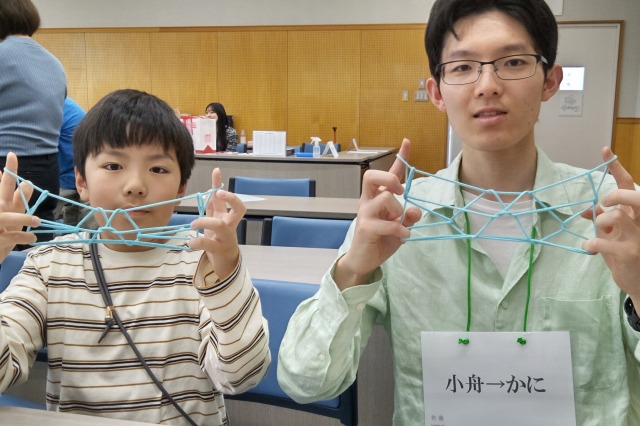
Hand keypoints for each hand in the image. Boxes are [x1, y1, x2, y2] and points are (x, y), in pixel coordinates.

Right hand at [0, 153, 39, 261]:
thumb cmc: (3, 233)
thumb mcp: (13, 215)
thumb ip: (20, 200)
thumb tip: (28, 182)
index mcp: (1, 204)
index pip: (5, 185)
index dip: (9, 171)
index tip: (13, 155)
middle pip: (2, 192)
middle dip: (8, 179)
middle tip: (13, 160)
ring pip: (7, 217)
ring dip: (22, 218)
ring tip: (38, 220)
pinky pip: (11, 237)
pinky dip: (23, 237)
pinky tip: (32, 238)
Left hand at [188, 168, 244, 279]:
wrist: (226, 261)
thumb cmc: (219, 239)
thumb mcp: (215, 222)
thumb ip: (212, 209)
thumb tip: (207, 192)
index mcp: (226, 216)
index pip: (225, 197)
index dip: (220, 184)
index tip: (216, 171)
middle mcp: (229, 225)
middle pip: (238, 209)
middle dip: (230, 199)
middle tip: (218, 194)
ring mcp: (226, 237)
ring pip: (220, 225)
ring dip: (204, 222)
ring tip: (193, 225)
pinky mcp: (220, 249)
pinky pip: (208, 243)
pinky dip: (197, 241)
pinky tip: (190, 242)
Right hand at [334, 138, 421, 289]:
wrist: (363, 261)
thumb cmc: (380, 240)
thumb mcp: (400, 226)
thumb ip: (408, 216)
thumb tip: (414, 210)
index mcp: (376, 197)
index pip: (388, 173)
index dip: (399, 158)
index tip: (407, 142)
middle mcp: (368, 201)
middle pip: (372, 176)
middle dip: (390, 178)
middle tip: (400, 192)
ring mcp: (365, 214)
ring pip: (385, 198)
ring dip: (399, 211)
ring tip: (401, 224)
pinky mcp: (366, 228)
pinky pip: (389, 223)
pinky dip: (400, 229)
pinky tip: (403, 236)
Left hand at [582, 147, 639, 302]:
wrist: (638, 283)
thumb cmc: (625, 255)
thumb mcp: (613, 234)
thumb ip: (603, 219)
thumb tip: (588, 209)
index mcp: (636, 214)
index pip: (629, 185)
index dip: (616, 168)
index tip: (605, 150)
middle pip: (632, 196)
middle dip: (614, 196)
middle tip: (604, 204)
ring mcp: (638, 238)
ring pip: (614, 217)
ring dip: (600, 224)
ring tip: (598, 235)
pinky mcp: (630, 253)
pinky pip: (603, 241)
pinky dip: (591, 244)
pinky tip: (589, 249)